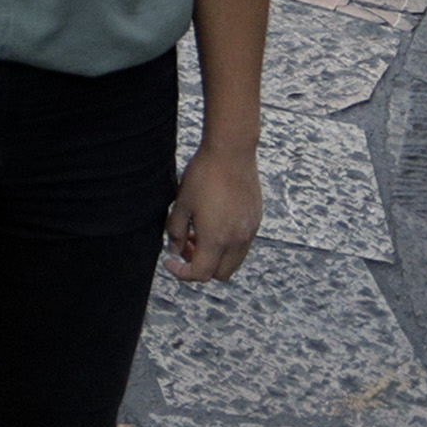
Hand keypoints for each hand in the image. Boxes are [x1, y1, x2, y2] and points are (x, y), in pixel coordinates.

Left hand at [163, 139, 261, 280]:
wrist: (232, 153)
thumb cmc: (204, 175)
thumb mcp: (182, 203)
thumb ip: (176, 231)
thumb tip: (174, 250)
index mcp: (216, 239)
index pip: (200, 273)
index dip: (182, 273)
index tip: (170, 261)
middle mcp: (237, 240)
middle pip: (219, 274)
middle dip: (200, 267)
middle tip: (185, 246)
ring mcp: (249, 232)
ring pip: (233, 262)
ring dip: (215, 257)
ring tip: (199, 234)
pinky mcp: (256, 221)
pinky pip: (242, 247)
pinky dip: (227, 247)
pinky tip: (214, 224)